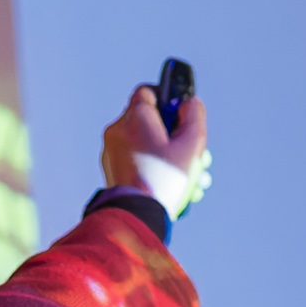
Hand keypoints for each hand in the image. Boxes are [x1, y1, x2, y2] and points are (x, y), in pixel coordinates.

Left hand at [100, 83, 211, 216]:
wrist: (134, 215)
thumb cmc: (164, 179)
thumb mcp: (191, 144)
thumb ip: (194, 117)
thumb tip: (190, 103)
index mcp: (135, 117)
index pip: (148, 91)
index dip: (167, 98)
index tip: (182, 115)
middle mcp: (118, 130)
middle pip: (149, 121)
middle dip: (174, 136)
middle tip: (193, 153)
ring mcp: (111, 151)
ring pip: (144, 145)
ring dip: (168, 156)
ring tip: (192, 179)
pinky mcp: (111, 171)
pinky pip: (135, 162)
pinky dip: (153, 169)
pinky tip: (173, 189)